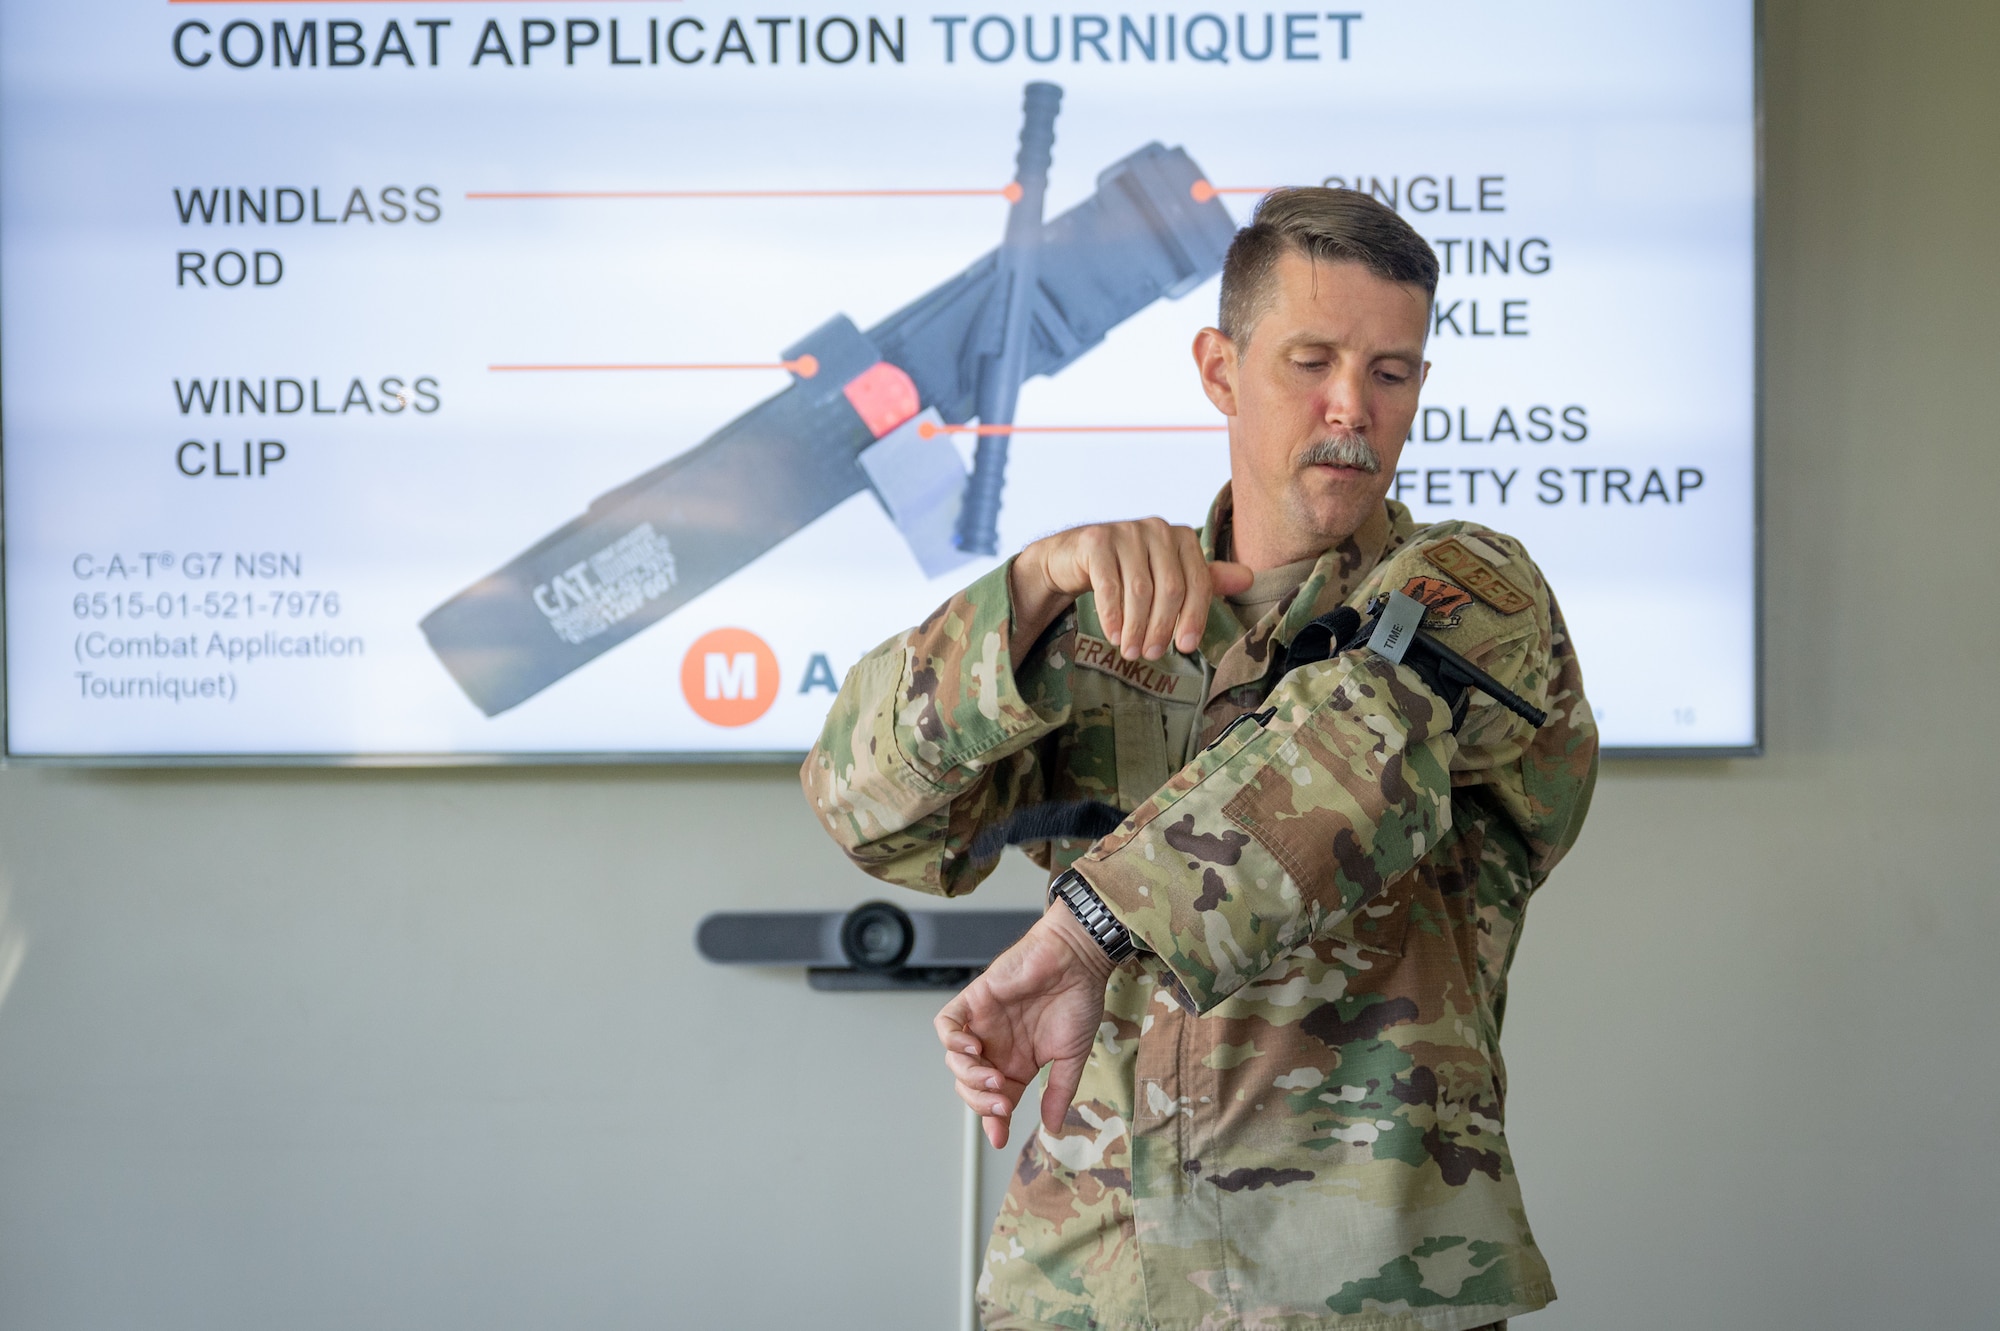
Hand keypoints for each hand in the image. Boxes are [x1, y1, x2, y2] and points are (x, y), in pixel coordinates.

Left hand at [934, 902, 1116, 1148]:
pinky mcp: (974, 1000)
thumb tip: (1053, 1128)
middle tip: (1003, 1105)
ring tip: (994, 1078)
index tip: (1000, 1138)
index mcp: (1018, 1063)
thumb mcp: (1071, 1055)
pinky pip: (946, 1025)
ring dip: (970, 1077)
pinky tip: (973, 1049)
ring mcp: (983, 1024)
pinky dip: (952, 1041)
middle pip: (971, 1086)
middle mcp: (997, 1046)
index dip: (993, 1121)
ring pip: (955, 1061)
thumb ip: (1060, 1090)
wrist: (1077, 958)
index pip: (995, 1099)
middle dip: (981, 1103)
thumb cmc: (1077, 999)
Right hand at [1009, 518, 1251, 666]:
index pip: (1198, 581)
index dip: (1195, 617)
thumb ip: (1204, 579)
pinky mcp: (1095, 541)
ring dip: (1137, 628)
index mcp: (1181, 537)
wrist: (1072, 558)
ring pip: (1140, 590)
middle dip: (1162, 627)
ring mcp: (1125, 531)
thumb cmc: (1126, 571)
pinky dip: (1112, 615)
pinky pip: (1109, 585)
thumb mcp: (1167, 577)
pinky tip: (1114, 635)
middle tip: (1152, 655)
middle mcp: (1156, 528)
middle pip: (1170, 587)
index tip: (1185, 648)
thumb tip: (1249, 578)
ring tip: (1131, 652)